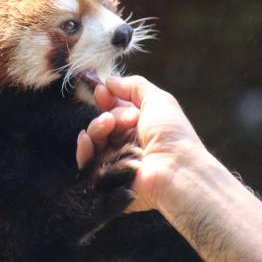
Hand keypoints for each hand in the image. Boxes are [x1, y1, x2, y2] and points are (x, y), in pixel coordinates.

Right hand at [77, 76, 204, 211]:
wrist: (177, 170)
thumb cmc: (172, 134)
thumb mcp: (157, 100)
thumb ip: (133, 86)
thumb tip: (108, 81)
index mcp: (142, 125)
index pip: (115, 109)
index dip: (106, 99)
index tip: (101, 91)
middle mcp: (129, 143)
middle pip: (103, 123)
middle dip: (106, 115)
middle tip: (122, 118)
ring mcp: (118, 161)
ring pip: (94, 140)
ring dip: (97, 128)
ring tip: (109, 125)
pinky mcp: (108, 180)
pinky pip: (88, 163)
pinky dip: (84, 149)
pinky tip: (86, 139)